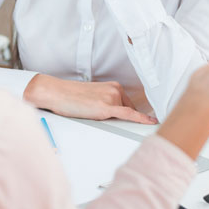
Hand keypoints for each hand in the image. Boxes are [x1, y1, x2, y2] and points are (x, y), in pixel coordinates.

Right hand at [24, 73, 157, 123]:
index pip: (129, 105)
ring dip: (113, 121)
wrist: (57, 92)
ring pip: (123, 116)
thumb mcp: (95, 97)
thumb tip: (120, 117)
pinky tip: (151, 122)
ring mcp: (112, 97)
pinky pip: (129, 115)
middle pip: (128, 112)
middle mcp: (116, 89)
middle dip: (119, 118)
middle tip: (98, 115)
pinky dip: (141, 119)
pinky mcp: (107, 107)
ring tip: (91, 112)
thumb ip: (109, 103)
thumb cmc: (71, 96)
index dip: (134, 116)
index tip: (148, 121)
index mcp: (114, 86)